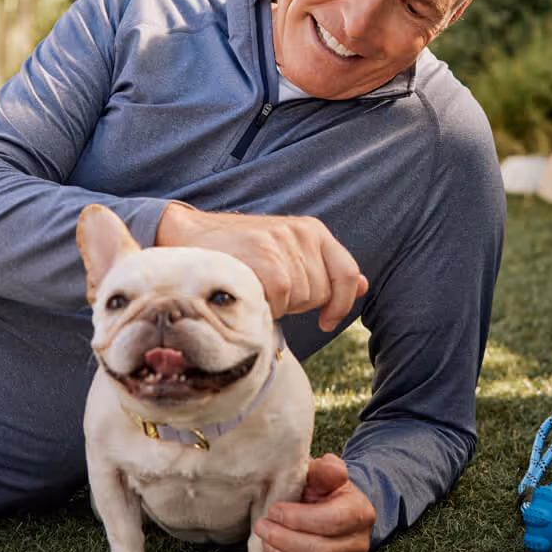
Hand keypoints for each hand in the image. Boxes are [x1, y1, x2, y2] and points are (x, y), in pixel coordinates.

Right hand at [156, 204, 367, 330]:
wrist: (189, 236)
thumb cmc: (239, 252)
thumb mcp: (288, 254)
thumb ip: (325, 269)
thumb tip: (363, 285)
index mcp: (312, 231)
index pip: (348, 272)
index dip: (342, 302)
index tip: (326, 321)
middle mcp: (302, 232)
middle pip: (321, 292)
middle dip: (299, 304)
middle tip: (270, 293)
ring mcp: (283, 241)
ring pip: (302, 297)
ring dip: (280, 305)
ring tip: (257, 288)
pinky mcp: (265, 255)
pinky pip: (282, 297)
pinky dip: (267, 305)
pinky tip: (250, 294)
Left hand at [253, 454, 375, 551]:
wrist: (334, 511)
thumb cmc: (324, 491)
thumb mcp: (324, 473)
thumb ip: (325, 469)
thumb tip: (327, 466)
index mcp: (360, 513)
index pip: (331, 521)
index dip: (299, 519)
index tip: (274, 510)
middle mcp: (359, 546)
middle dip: (285, 540)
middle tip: (262, 527)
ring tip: (266, 543)